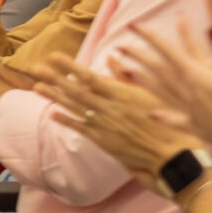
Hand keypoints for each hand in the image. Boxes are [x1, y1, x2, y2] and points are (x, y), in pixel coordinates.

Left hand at [35, 55, 196, 192]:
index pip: (90, 77)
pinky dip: (66, 121)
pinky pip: (82, 129)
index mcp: (123, 94)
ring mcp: (106, 126)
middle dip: (55, 78)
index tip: (54, 56)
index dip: (70, 66)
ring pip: (75, 108)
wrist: (175, 156)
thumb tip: (111, 57)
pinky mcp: (106, 142)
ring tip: (36, 86)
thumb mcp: (153, 93)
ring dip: (55, 97)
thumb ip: (128, 76)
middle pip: (77, 91)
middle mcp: (110, 109)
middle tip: (36, 67)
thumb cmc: (171, 121)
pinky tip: (53, 114)